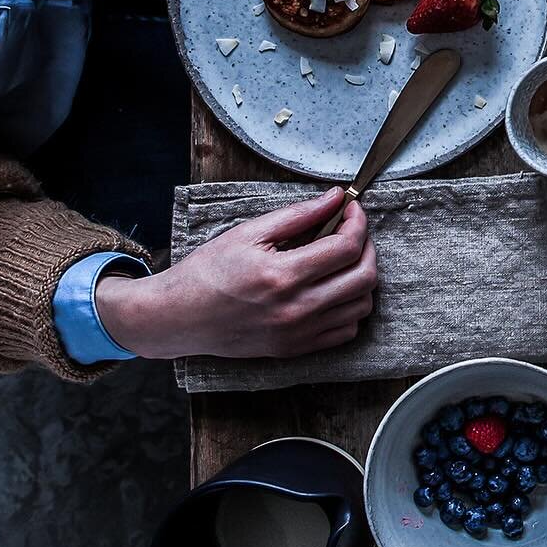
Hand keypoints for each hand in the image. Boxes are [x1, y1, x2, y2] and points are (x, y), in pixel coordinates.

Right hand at [95, 187, 377, 358]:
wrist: (178, 318)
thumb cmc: (208, 271)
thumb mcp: (249, 232)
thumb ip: (299, 214)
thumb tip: (337, 196)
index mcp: (282, 275)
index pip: (347, 247)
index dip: (358, 221)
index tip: (351, 209)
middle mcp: (295, 310)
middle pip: (364, 278)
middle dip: (367, 247)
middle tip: (351, 231)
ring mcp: (297, 335)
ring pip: (360, 307)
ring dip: (362, 277)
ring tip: (342, 259)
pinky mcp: (294, 350)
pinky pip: (345, 333)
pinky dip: (350, 308)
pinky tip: (333, 289)